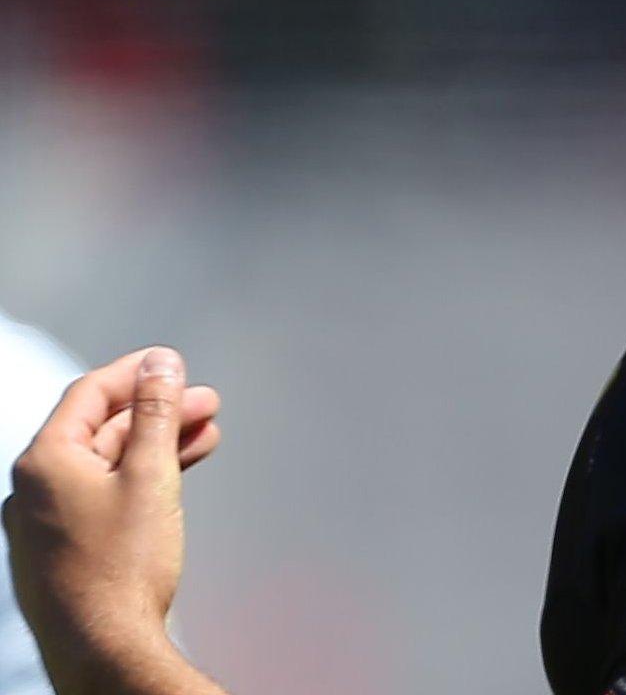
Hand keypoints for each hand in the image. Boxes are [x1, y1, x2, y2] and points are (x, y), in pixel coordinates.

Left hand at [5, 348, 220, 690]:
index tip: (174, 365)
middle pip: (98, 430)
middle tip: (205, 404)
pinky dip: (137, 482)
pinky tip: (171, 483)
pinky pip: (99, 498)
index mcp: (44, 461)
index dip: (136, 373)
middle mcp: (33, 489)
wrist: (103, 647)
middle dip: (156, 413)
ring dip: (153, 447)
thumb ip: (155, 413)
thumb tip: (160, 364)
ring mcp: (44, 524)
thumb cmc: (121, 567)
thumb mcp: (149, 475)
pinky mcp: (61, 552)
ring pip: (103, 466)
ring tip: (204, 439)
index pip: (89, 394)